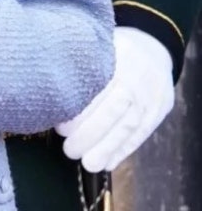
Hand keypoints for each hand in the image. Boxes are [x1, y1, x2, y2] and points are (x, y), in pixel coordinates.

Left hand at [55, 27, 174, 171]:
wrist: (152, 49)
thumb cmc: (110, 54)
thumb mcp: (98, 48)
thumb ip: (80, 67)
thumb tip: (49, 99)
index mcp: (116, 52)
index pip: (99, 84)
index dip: (80, 110)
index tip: (61, 127)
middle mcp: (136, 72)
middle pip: (116, 106)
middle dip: (92, 132)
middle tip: (70, 149)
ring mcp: (152, 91)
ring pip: (130, 123)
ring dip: (108, 147)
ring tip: (89, 163)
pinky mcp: (159, 108)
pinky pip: (142, 132)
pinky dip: (124, 150)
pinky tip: (108, 163)